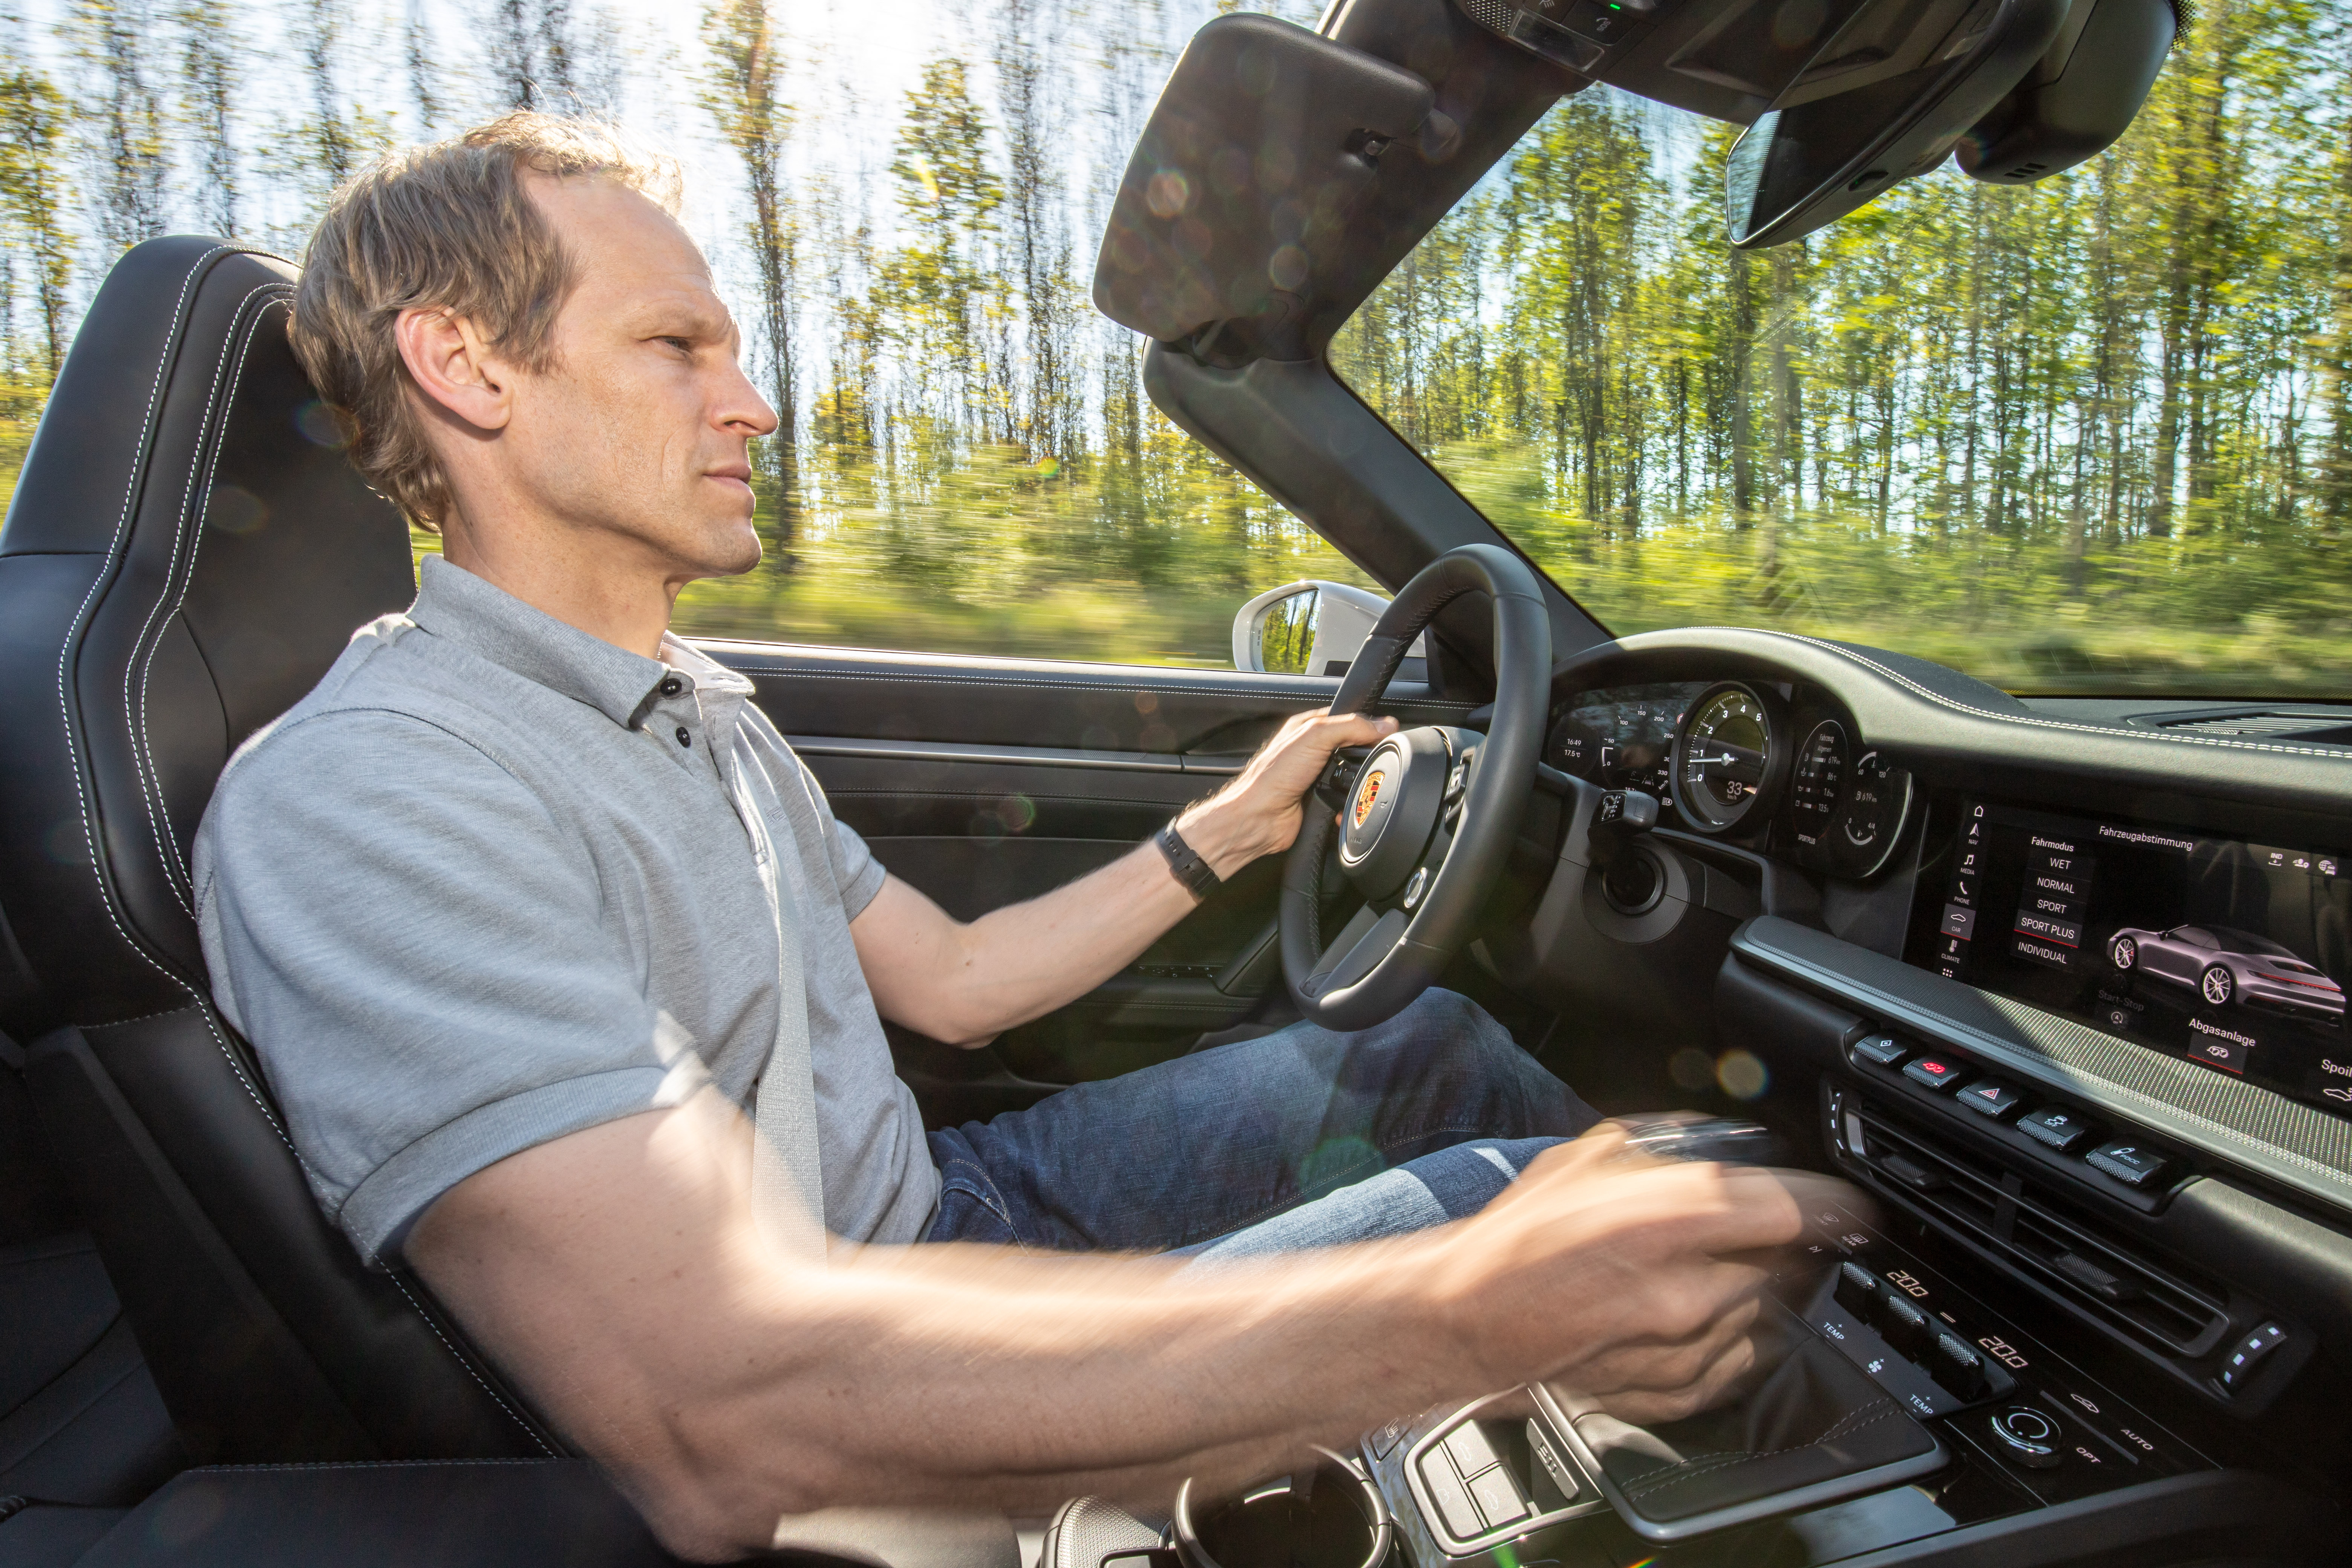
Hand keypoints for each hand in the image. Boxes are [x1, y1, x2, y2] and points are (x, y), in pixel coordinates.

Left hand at [1175, 707, 1399, 878]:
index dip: (1367, 724)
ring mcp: (1318, 777)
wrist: (1259, 818)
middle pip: (1354, 747)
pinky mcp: (1323, 800)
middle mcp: (1313, 751)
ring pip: (1353, 775)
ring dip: (1357, 782)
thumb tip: (1383, 724)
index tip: (1385, 732)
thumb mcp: (1313, 737)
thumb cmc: (1272, 776)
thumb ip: (1350, 726)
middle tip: (1372, 759)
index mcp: (1308, 728)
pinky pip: (1347, 799)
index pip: (1348, 718)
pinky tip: (1345, 803)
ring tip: (1356, 783)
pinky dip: (1350, 803)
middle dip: (1364, 755)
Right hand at [1427, 1125, 1856, 1422]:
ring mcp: (1688, 1349)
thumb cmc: (1517, 1240)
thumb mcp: (1587, 1157)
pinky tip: (1686, 1317)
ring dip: (1746, 1292)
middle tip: (1735, 1235)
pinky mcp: (1678, 1392)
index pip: (1800, 1209)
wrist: (1468, 1321)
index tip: (1849, 1206)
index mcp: (1674, 1218)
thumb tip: (1722, 1149)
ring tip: (1688, 1276)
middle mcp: (1692, 1289)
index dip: (1837, 1205)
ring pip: (1765, 1314)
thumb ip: (1667, 1147)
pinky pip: (1740, 1363)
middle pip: (1787, 1264)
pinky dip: (1728, 1339)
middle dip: (1774, 1247)